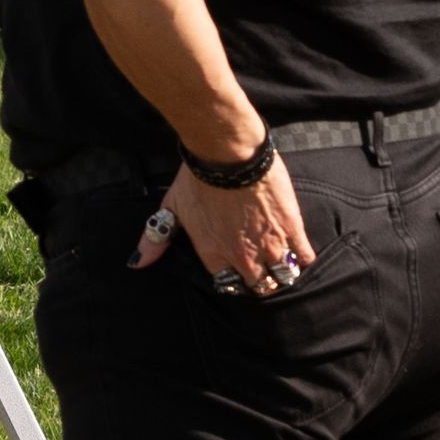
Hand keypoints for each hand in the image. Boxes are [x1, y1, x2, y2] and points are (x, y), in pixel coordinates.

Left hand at [131, 157, 317, 295]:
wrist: (228, 153)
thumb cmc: (196, 180)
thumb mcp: (171, 209)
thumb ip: (154, 241)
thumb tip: (135, 263)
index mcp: (214, 256)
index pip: (229, 286)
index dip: (234, 279)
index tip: (236, 270)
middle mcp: (243, 258)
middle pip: (259, 286)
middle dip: (259, 280)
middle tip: (261, 267)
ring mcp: (270, 245)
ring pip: (283, 276)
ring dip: (281, 271)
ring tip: (281, 261)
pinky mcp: (291, 228)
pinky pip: (304, 256)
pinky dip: (302, 257)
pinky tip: (298, 251)